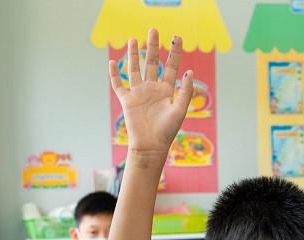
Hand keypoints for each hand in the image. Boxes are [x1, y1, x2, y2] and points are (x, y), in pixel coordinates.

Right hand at [108, 29, 192, 157]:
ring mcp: (139, 93)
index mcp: (167, 91)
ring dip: (134, 55)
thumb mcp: (180, 110)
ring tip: (134, 40)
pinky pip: (119, 85)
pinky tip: (113, 62)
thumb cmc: (167, 131)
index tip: (176, 38)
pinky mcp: (127, 100)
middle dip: (153, 47)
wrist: (151, 146)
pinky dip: (115, 74)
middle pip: (152, 63)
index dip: (174, 53)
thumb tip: (190, 73)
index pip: (171, 67)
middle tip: (153, 31)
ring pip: (135, 69)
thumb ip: (185, 92)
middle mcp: (152, 89)